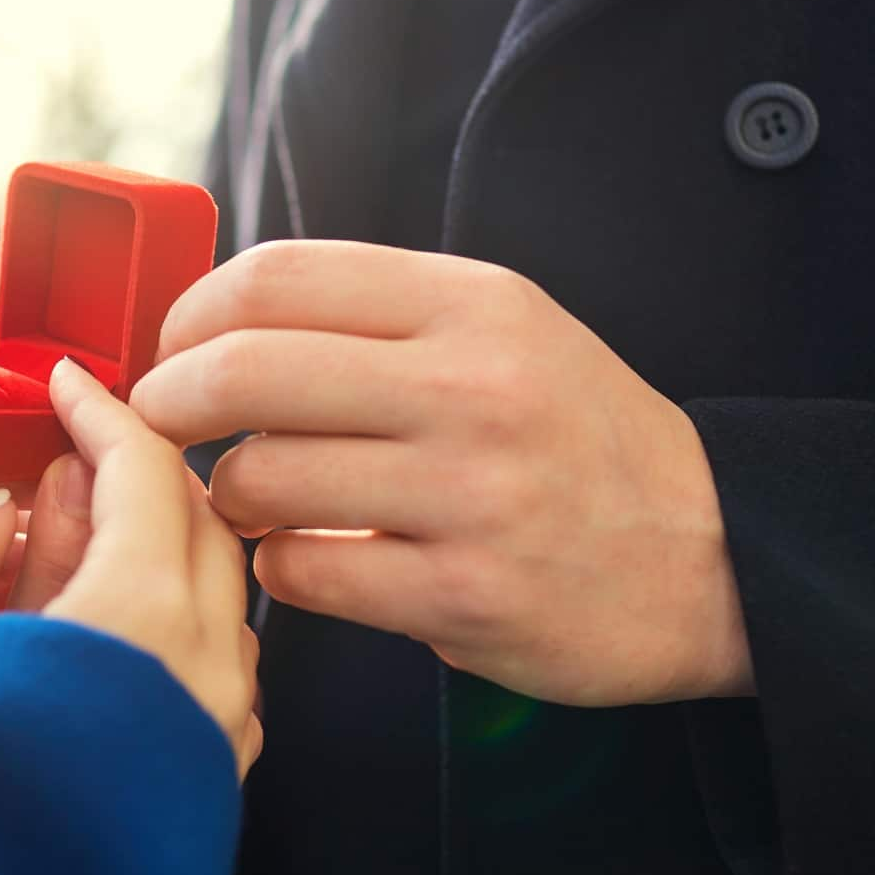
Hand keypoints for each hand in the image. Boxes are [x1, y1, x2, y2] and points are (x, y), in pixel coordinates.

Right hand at [25, 358, 261, 775]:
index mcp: (137, 618)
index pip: (145, 469)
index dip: (99, 411)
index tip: (65, 384)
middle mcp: (204, 669)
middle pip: (197, 521)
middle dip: (135, 475)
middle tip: (62, 459)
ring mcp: (218, 732)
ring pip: (214, 595)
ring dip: (155, 550)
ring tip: (71, 552)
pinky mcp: (213, 783)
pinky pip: (214, 669)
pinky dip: (170, 624)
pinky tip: (102, 638)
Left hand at [129, 241, 751, 706]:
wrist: (711, 554)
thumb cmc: (576, 437)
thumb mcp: (504, 331)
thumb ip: (377, 316)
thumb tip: (218, 319)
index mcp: (471, 305)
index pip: (275, 279)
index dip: (190, 313)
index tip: (173, 347)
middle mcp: (470, 388)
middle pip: (245, 370)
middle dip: (172, 399)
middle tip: (163, 422)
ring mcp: (469, 495)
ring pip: (262, 478)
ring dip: (227, 494)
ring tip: (247, 498)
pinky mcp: (464, 595)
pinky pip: (304, 573)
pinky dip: (278, 566)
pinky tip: (306, 558)